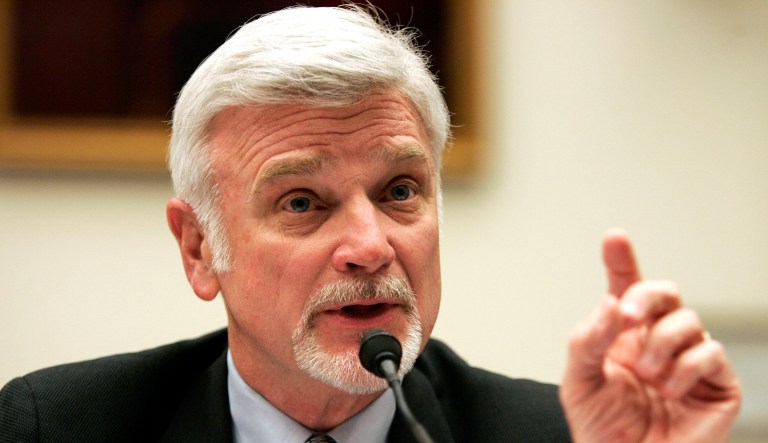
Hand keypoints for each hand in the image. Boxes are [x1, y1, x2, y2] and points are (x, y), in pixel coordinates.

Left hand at [559, 229, 740, 442]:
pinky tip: (668, 390)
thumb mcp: (579, 381)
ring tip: (646, 376)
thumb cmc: (603, 428)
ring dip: (660, 344)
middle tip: (628, 317)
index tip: (614, 237)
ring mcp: (688, 359)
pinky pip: (709, 354)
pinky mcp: (716, 383)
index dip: (622, 260)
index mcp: (622, 335)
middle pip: (664, 292)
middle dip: (646, 297)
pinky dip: (684, 369)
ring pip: (688, 320)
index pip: (625, 287)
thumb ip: (589, 339)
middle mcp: (656, 340)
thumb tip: (611, 303)